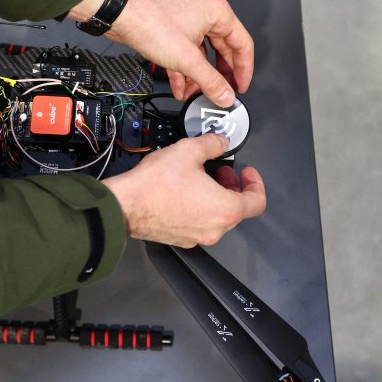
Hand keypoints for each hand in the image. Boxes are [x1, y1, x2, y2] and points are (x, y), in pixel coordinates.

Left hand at [68, 0, 253, 105]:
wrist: (120, 15)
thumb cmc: (152, 24)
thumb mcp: (187, 59)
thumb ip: (210, 80)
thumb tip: (226, 96)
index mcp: (218, 14)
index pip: (243, 45)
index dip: (243, 70)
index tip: (240, 88)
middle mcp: (206, 16)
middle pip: (223, 51)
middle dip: (219, 76)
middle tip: (222, 94)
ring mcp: (188, 23)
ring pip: (202, 55)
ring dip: (199, 77)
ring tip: (197, 97)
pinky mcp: (172, 31)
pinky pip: (185, 54)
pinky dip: (184, 71)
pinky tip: (180, 89)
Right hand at [101, 134, 265, 247]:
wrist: (125, 206)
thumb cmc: (156, 184)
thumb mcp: (188, 150)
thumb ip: (212, 144)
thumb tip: (220, 142)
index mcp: (226, 209)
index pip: (256, 201)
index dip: (255, 183)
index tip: (246, 173)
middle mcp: (215, 228)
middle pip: (236, 209)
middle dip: (231, 187)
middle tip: (220, 171)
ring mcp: (197, 237)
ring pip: (215, 217)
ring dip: (213, 197)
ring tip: (197, 179)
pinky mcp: (180, 239)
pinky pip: (197, 224)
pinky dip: (197, 209)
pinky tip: (181, 192)